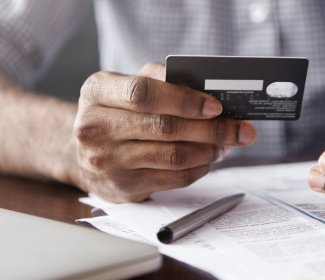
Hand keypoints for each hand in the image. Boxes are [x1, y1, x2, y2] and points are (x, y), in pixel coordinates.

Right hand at [70, 63, 256, 201]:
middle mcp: (95, 127)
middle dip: (212, 129)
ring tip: (226, 143)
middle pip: (165, 128)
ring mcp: (107, 161)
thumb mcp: (127, 84)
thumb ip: (162, 79)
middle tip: (240, 129)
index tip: (216, 106)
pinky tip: (209, 158)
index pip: (143, 94)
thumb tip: (210, 91)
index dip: (184, 100)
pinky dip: (200, 168)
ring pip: (174, 156)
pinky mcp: (124, 187)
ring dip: (210, 150)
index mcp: (97, 91)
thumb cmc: (117, 112)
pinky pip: (174, 178)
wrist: (84, 153)